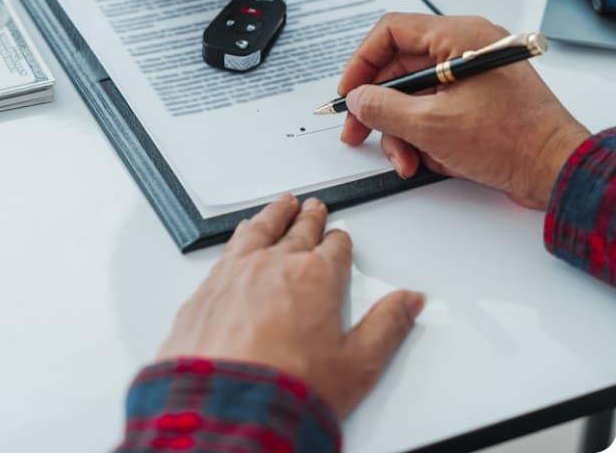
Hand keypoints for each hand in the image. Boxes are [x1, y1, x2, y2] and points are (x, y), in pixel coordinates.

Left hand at [157, 195, 424, 417]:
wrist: (225, 408)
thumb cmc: (288, 389)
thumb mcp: (357, 366)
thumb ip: (386, 327)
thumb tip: (408, 302)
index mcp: (316, 277)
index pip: (334, 248)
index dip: (339, 241)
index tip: (340, 237)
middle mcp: (275, 264)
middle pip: (298, 231)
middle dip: (309, 218)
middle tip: (314, 208)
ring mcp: (237, 271)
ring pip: (260, 230)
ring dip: (274, 215)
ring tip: (281, 206)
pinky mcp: (207, 287)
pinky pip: (229, 248)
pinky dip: (241, 235)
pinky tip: (241, 237)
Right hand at [339, 13, 589, 209]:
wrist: (557, 171)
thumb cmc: (514, 140)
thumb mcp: (431, 125)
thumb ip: (384, 108)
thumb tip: (359, 99)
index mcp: (458, 37)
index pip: (392, 32)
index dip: (362, 62)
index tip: (349, 91)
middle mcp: (466, 49)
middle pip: (401, 68)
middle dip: (380, 107)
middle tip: (359, 131)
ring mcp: (473, 76)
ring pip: (417, 95)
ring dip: (403, 130)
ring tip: (406, 159)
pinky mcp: (479, 101)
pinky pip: (437, 111)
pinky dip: (426, 136)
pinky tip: (431, 159)